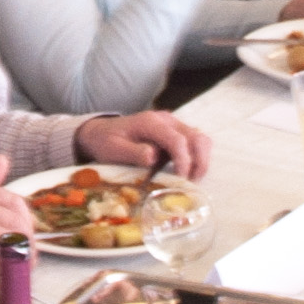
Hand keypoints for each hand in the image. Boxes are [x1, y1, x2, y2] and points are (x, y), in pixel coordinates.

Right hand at [0, 156, 33, 282]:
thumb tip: (3, 159)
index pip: (16, 202)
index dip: (27, 222)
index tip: (28, 237)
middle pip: (17, 220)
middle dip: (28, 240)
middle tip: (29, 255)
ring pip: (10, 237)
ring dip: (21, 255)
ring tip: (22, 265)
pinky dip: (6, 264)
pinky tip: (8, 270)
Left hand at [74, 110, 209, 180]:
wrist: (102, 132)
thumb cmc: (106, 142)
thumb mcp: (113, 149)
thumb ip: (133, 152)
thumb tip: (153, 157)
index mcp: (151, 122)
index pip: (177, 140)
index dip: (183, 161)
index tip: (181, 180)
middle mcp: (166, 120)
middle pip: (196, 138)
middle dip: (199, 162)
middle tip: (191, 183)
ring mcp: (173, 125)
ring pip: (201, 140)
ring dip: (201, 161)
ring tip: (191, 180)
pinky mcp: (176, 133)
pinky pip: (195, 144)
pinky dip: (197, 159)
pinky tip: (187, 174)